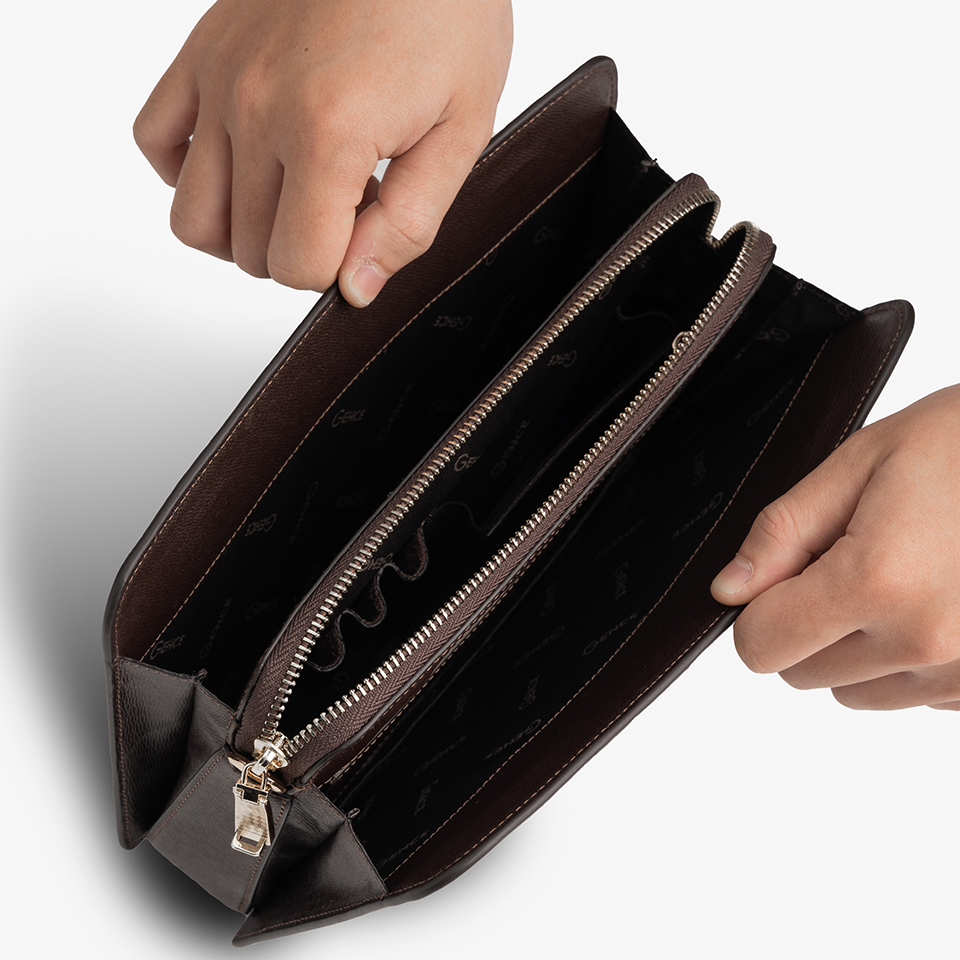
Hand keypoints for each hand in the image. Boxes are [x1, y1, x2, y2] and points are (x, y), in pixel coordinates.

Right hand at [133, 0, 512, 305]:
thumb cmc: (446, 10)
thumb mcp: (461, 131)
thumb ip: (408, 224)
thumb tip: (356, 289)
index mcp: (327, 135)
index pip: (300, 268)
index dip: (340, 267)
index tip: (369, 226)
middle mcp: (257, 109)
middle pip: (251, 253)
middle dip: (302, 249)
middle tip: (346, 202)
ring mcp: (219, 80)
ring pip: (192, 219)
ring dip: (243, 232)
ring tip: (294, 197)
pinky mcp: (199, 53)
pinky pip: (154, 141)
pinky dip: (187, 172)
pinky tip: (242, 164)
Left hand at [711, 385, 959, 709]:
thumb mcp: (859, 463)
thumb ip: (782, 533)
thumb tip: (728, 591)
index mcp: (879, 583)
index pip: (760, 647)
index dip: (758, 608)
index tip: (784, 573)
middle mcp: (927, 643)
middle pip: (803, 674)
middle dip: (806, 623)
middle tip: (854, 557)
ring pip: (857, 690)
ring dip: (859, 645)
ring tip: (907, 573)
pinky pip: (915, 694)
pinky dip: (911, 657)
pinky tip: (942, 596)